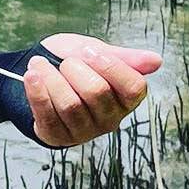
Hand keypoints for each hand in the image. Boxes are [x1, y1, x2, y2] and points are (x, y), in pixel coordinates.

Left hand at [24, 36, 161, 147]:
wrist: (40, 71)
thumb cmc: (74, 63)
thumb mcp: (98, 52)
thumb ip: (124, 58)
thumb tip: (156, 61)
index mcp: (127, 98)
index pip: (133, 87)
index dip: (110, 66)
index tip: (87, 51)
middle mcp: (110, 119)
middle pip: (97, 92)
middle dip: (75, 69)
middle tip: (64, 61)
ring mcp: (84, 131)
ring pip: (70, 104)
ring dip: (51, 78)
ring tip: (39, 64)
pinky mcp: (58, 136)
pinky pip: (47, 115)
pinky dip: (37, 92)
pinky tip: (32, 76)